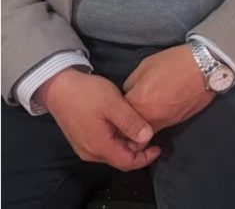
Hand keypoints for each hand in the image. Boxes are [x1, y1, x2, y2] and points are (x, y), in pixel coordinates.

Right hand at [36, 69, 159, 170]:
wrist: (59, 87)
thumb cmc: (87, 94)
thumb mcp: (114, 104)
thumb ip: (131, 122)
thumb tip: (148, 138)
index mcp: (99, 146)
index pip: (127, 163)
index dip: (145, 158)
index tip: (159, 147)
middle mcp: (90, 152)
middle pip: (120, 159)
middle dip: (138, 151)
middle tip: (151, 134)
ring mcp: (84, 147)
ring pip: (112, 153)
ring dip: (128, 145)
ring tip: (140, 128)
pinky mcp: (82, 140)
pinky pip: (104, 146)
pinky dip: (118, 140)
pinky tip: (124, 126)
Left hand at [123, 45, 215, 132]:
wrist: (206, 66)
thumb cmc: (175, 62)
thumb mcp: (145, 66)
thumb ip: (132, 83)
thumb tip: (130, 93)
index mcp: (139, 102)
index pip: (118, 119)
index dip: (115, 116)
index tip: (115, 112)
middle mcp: (150, 117)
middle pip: (131, 133)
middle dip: (126, 127)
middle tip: (126, 117)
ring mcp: (166, 121)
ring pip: (146, 133)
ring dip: (142, 127)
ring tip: (143, 113)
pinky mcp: (178, 122)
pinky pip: (161, 126)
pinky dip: (156, 122)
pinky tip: (159, 109)